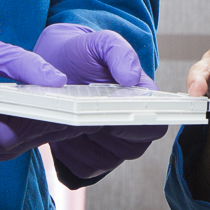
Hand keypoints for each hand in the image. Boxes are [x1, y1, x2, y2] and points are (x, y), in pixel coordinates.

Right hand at [0, 43, 63, 168]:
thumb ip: (22, 66)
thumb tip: (58, 81)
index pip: (10, 131)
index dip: (42, 126)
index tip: (72, 117)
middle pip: (11, 146)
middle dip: (46, 131)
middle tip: (79, 121)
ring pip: (3, 154)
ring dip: (32, 138)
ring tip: (64, 124)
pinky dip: (14, 142)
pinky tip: (33, 130)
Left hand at [33, 24, 163, 179]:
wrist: (55, 64)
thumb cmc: (83, 53)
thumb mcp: (100, 42)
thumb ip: (119, 52)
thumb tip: (130, 77)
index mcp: (144, 99)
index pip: (155, 125)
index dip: (138, 124)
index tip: (110, 115)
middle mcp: (133, 127)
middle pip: (132, 148)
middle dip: (104, 134)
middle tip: (79, 113)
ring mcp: (112, 146)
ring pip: (107, 160)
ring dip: (84, 143)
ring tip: (67, 117)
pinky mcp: (90, 159)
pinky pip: (84, 167)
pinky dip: (69, 153)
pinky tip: (59, 132)